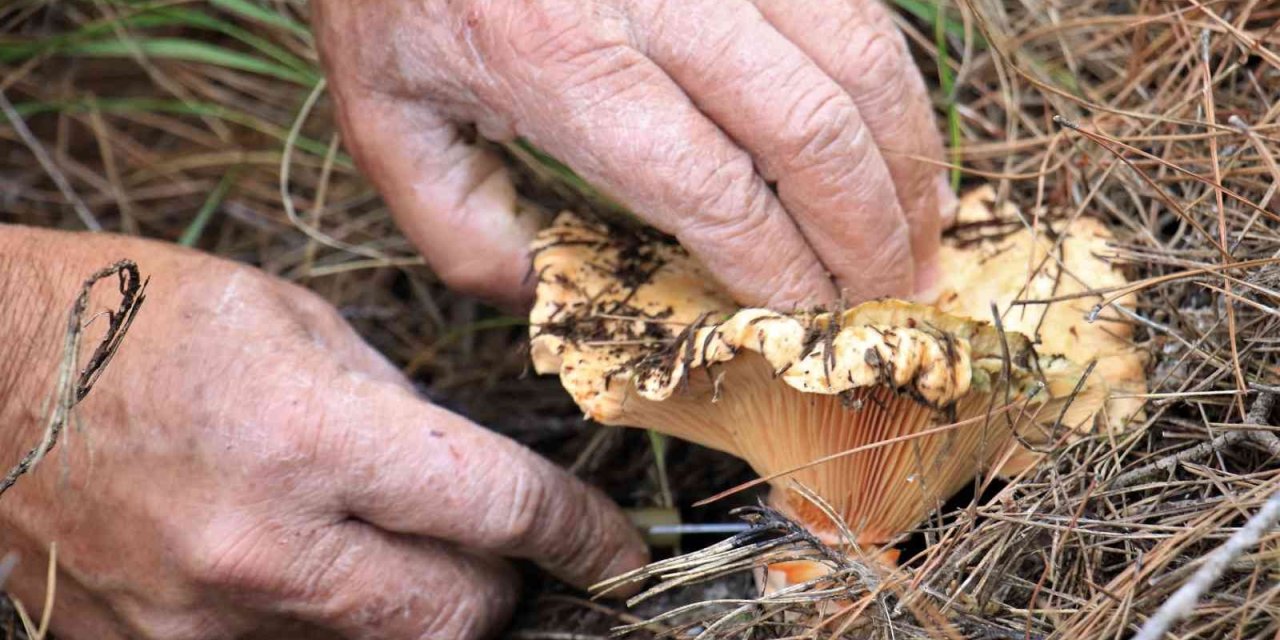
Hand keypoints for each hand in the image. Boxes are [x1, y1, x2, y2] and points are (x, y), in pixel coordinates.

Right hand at [0, 227, 646, 638]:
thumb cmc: (143, 322)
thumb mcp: (298, 322)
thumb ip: (402, 409)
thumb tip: (475, 477)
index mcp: (310, 436)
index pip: (498, 509)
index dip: (580, 532)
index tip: (614, 546)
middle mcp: (265, 546)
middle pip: (457, 617)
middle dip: (506, 586)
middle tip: (502, 547)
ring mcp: (209, 618)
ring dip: (423, 610)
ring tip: (400, 550)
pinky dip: (336, 624)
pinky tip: (318, 568)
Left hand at [313, 0, 952, 309]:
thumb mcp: (388, 123)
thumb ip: (464, 233)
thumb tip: (558, 297)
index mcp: (561, 62)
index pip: (715, 192)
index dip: (784, 270)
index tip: (814, 322)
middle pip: (810, 131)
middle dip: (869, 232)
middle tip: (896, 298)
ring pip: (857, 53)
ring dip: (905, 154)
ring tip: (926, 229)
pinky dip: (892, 77)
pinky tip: (897, 136)